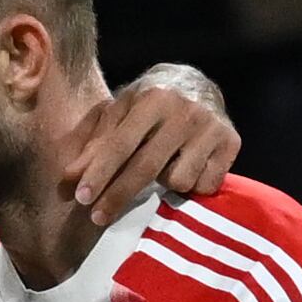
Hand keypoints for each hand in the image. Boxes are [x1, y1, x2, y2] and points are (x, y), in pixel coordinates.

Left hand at [66, 63, 239, 222]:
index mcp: (153, 98)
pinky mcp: (232, 143)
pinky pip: (204, 185)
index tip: (81, 198)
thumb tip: (69, 179)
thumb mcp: (120, 113)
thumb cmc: (150, 103)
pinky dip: (192, 184)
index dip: (100, 173)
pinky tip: (188, 167)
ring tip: (164, 167)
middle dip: (119, 195)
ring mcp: (211, 128)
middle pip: (147, 167)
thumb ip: (95, 144)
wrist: (198, 84)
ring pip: (178, 181)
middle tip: (98, 217)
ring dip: (165, 185)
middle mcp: (185, 111)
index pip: (121, 144)